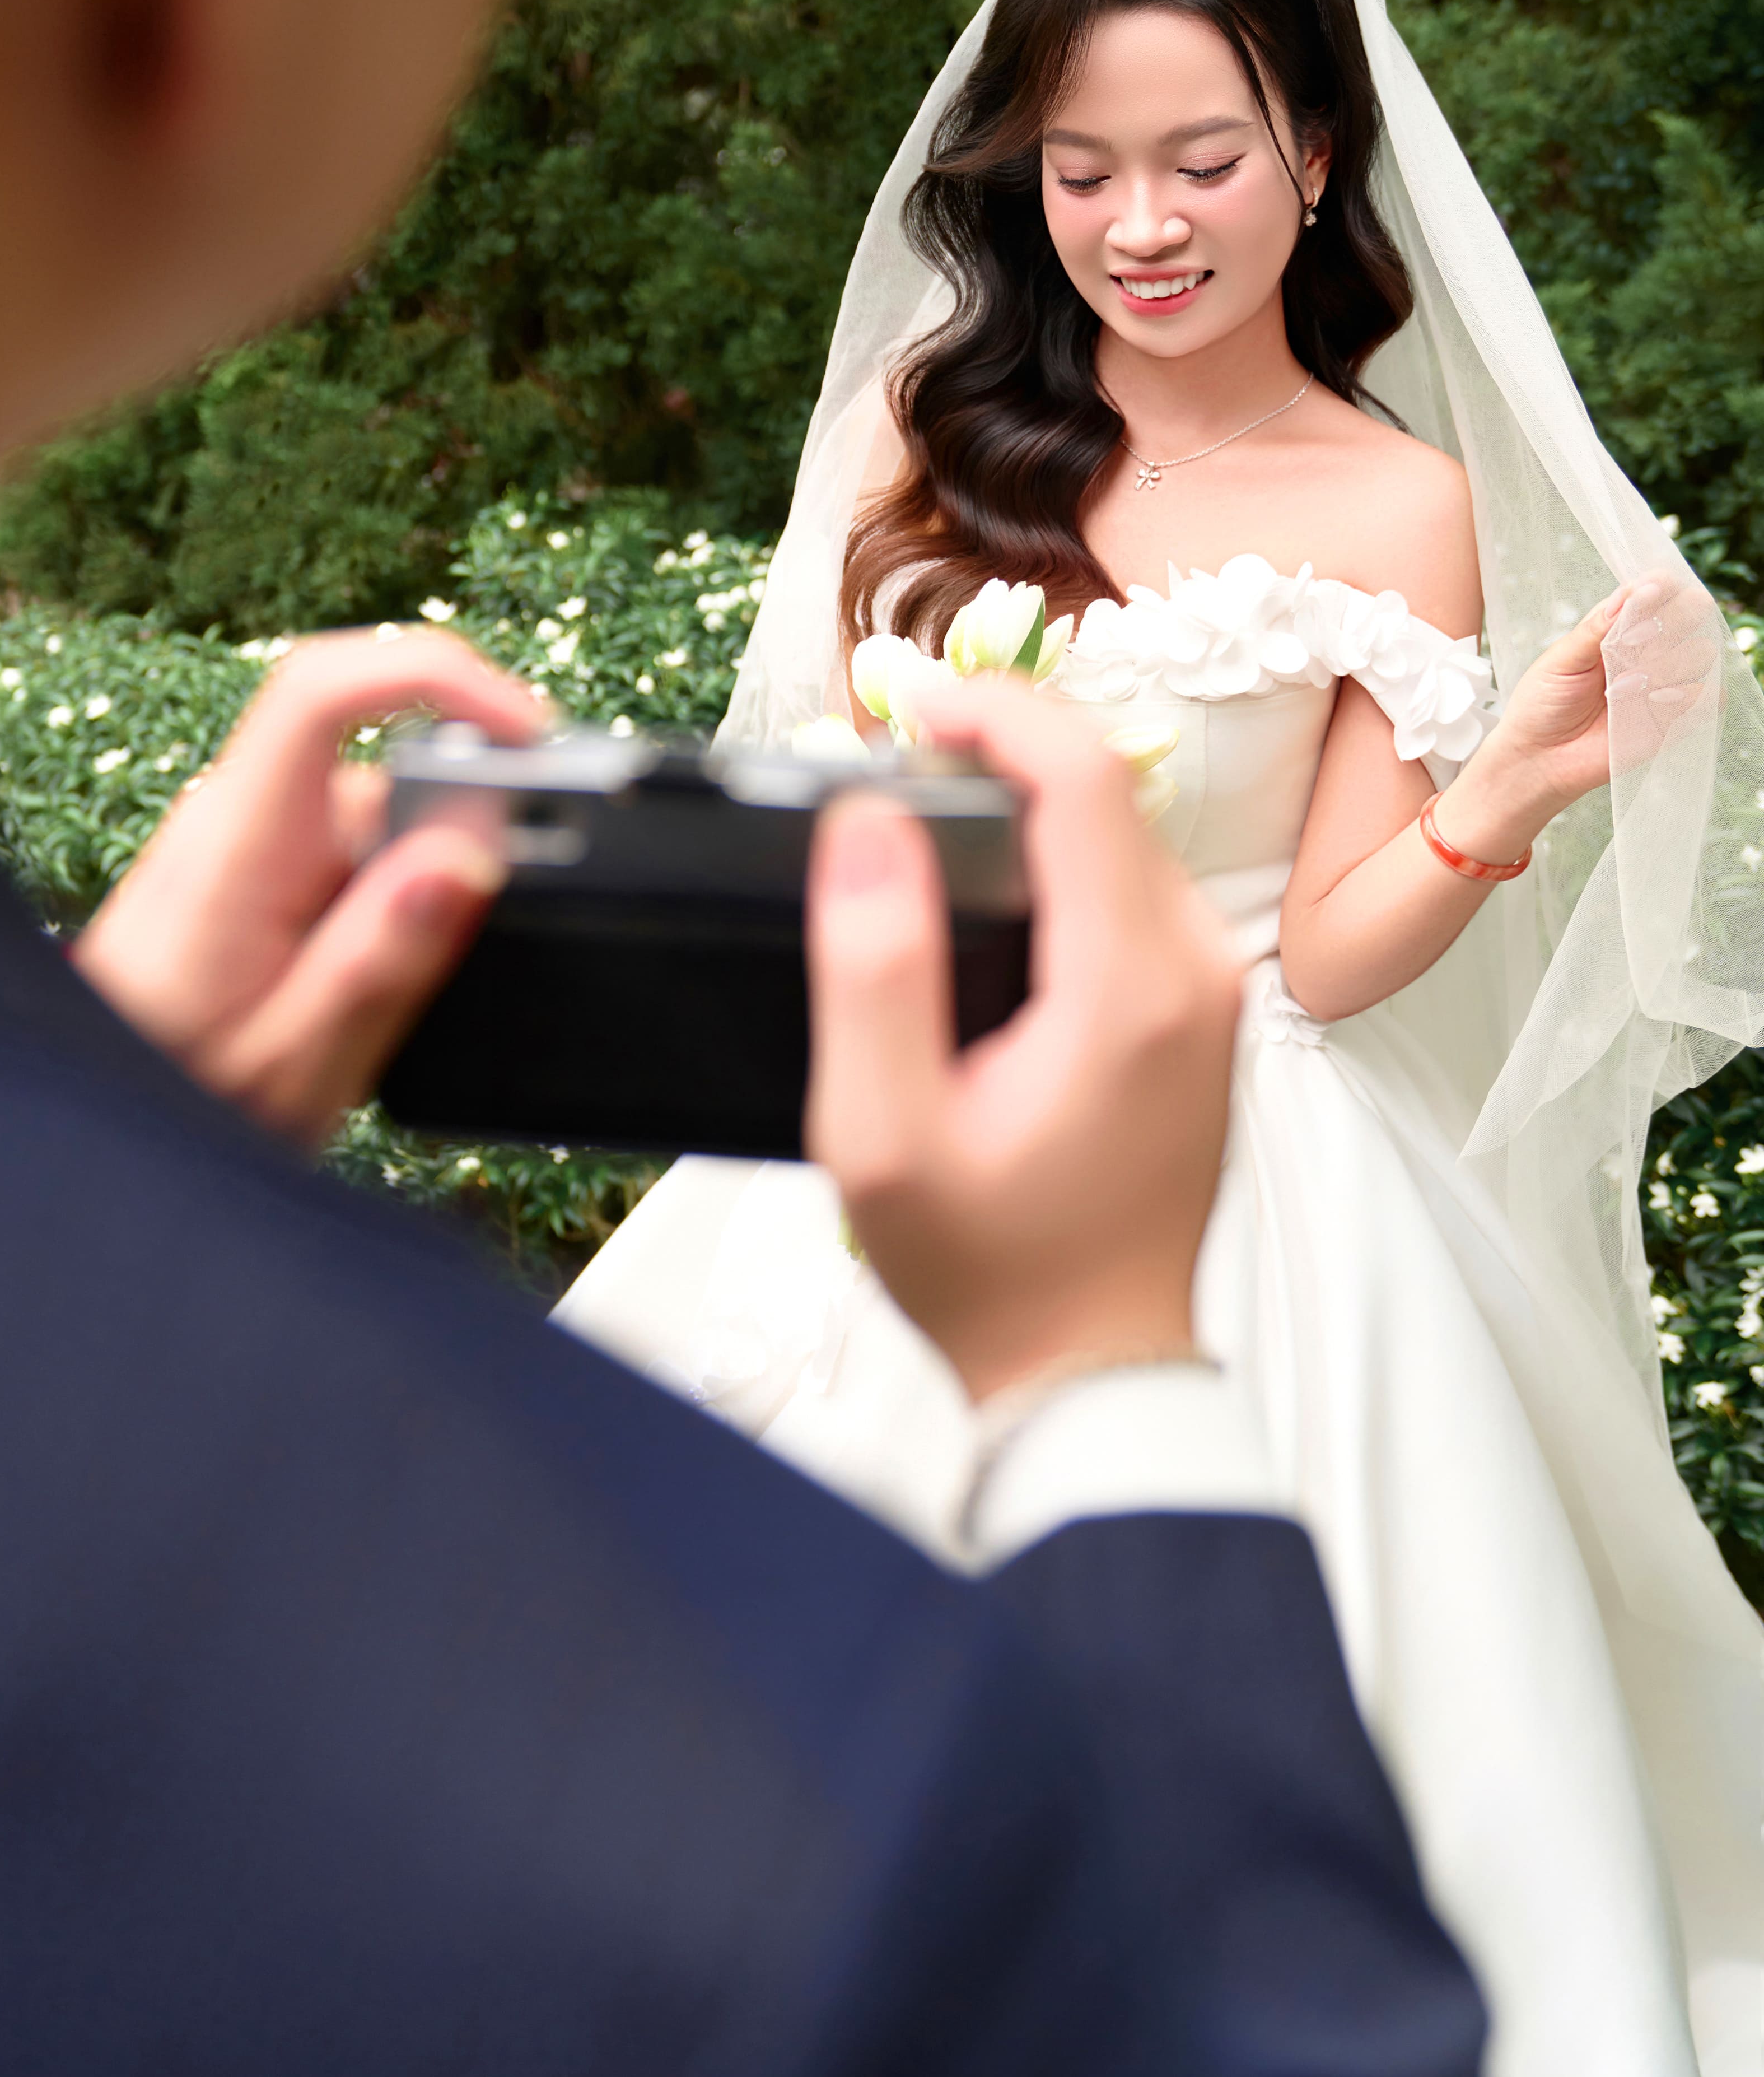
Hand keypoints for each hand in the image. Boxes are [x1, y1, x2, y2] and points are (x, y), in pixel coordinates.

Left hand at [73, 629, 541, 1143]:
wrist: (86, 1113)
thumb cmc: (169, 1093)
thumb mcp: (290, 1062)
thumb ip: (379, 961)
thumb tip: (472, 855)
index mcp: (235, 844)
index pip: (324, 690)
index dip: (438, 678)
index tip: (526, 736)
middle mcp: (233, 815)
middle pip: (381, 766)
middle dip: (450, 842)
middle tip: (456, 948)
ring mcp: (241, 834)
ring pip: (377, 819)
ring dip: (408, 896)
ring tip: (369, 1006)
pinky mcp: (251, 861)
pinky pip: (349, 852)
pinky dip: (382, 907)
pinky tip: (354, 988)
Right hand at [803, 677, 1239, 1402]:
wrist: (1089, 1371)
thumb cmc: (987, 1272)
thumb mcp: (882, 1137)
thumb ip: (872, 970)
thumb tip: (866, 822)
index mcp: (1132, 991)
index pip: (1084, 780)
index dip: (991, 713)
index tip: (902, 706)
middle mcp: (1196, 974)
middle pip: (1108, 793)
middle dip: (999, 748)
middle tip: (887, 752)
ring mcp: (1209, 993)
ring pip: (1123, 833)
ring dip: (1028, 798)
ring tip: (921, 803)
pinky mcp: (1198, 1010)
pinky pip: (1133, 886)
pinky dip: (1060, 853)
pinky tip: (985, 877)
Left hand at [1438, 572, 1719, 861]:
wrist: (1538, 758)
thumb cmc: (1542, 704)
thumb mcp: (1561, 659)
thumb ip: (1597, 627)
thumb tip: (1630, 593)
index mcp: (1618, 629)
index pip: (1656, 595)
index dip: (1662, 586)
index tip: (1654, 588)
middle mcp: (1647, 652)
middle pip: (1690, 616)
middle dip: (1674, 619)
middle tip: (1637, 639)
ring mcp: (1663, 684)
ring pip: (1700, 654)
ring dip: (1668, 663)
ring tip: (1623, 686)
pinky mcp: (1672, 719)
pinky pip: (1706, 698)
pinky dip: (1686, 694)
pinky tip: (1655, 701)